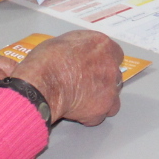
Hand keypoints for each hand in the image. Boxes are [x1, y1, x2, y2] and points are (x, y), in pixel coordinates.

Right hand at [10, 29, 125, 125]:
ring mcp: (110, 89)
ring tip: (83, 103)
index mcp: (103, 46)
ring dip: (101, 101)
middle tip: (85, 86)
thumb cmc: (47, 61)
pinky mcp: (102, 108)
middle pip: (114, 77)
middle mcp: (111, 66)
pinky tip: (76, 113)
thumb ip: (78, 49)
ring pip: (113, 99)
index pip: (115, 54)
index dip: (103, 62)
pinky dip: (89, 116)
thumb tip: (75, 54)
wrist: (43, 83)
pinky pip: (99, 116)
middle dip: (102, 82)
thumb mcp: (62, 42)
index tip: (94, 67)